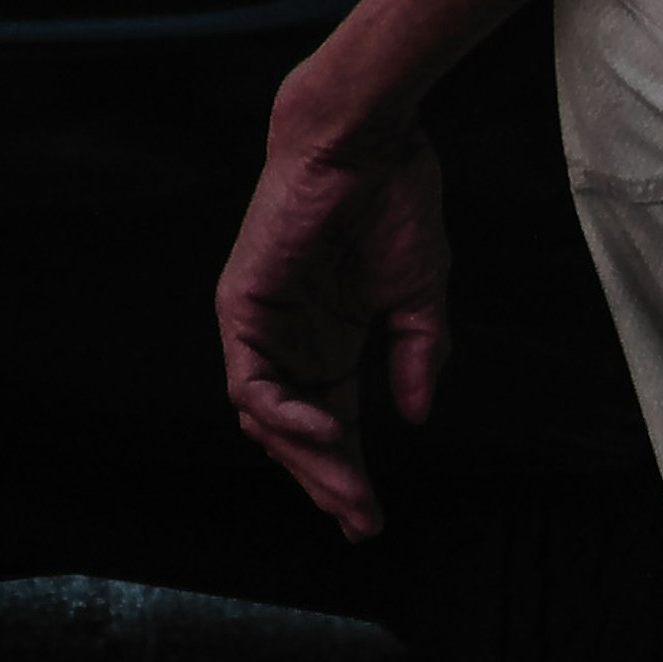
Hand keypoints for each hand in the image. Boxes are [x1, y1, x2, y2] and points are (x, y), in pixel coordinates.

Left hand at [216, 85, 450, 541]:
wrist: (367, 139)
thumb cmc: (394, 200)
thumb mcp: (421, 297)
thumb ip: (418, 357)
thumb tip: (415, 417)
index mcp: (330, 339)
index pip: (332, 424)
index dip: (349, 474)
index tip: (370, 521)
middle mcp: (291, 340)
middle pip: (297, 434)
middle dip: (329, 482)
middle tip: (360, 522)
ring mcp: (262, 326)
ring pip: (268, 420)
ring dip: (310, 461)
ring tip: (349, 492)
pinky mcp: (241, 305)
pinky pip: (251, 383)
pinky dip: (285, 416)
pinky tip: (328, 433)